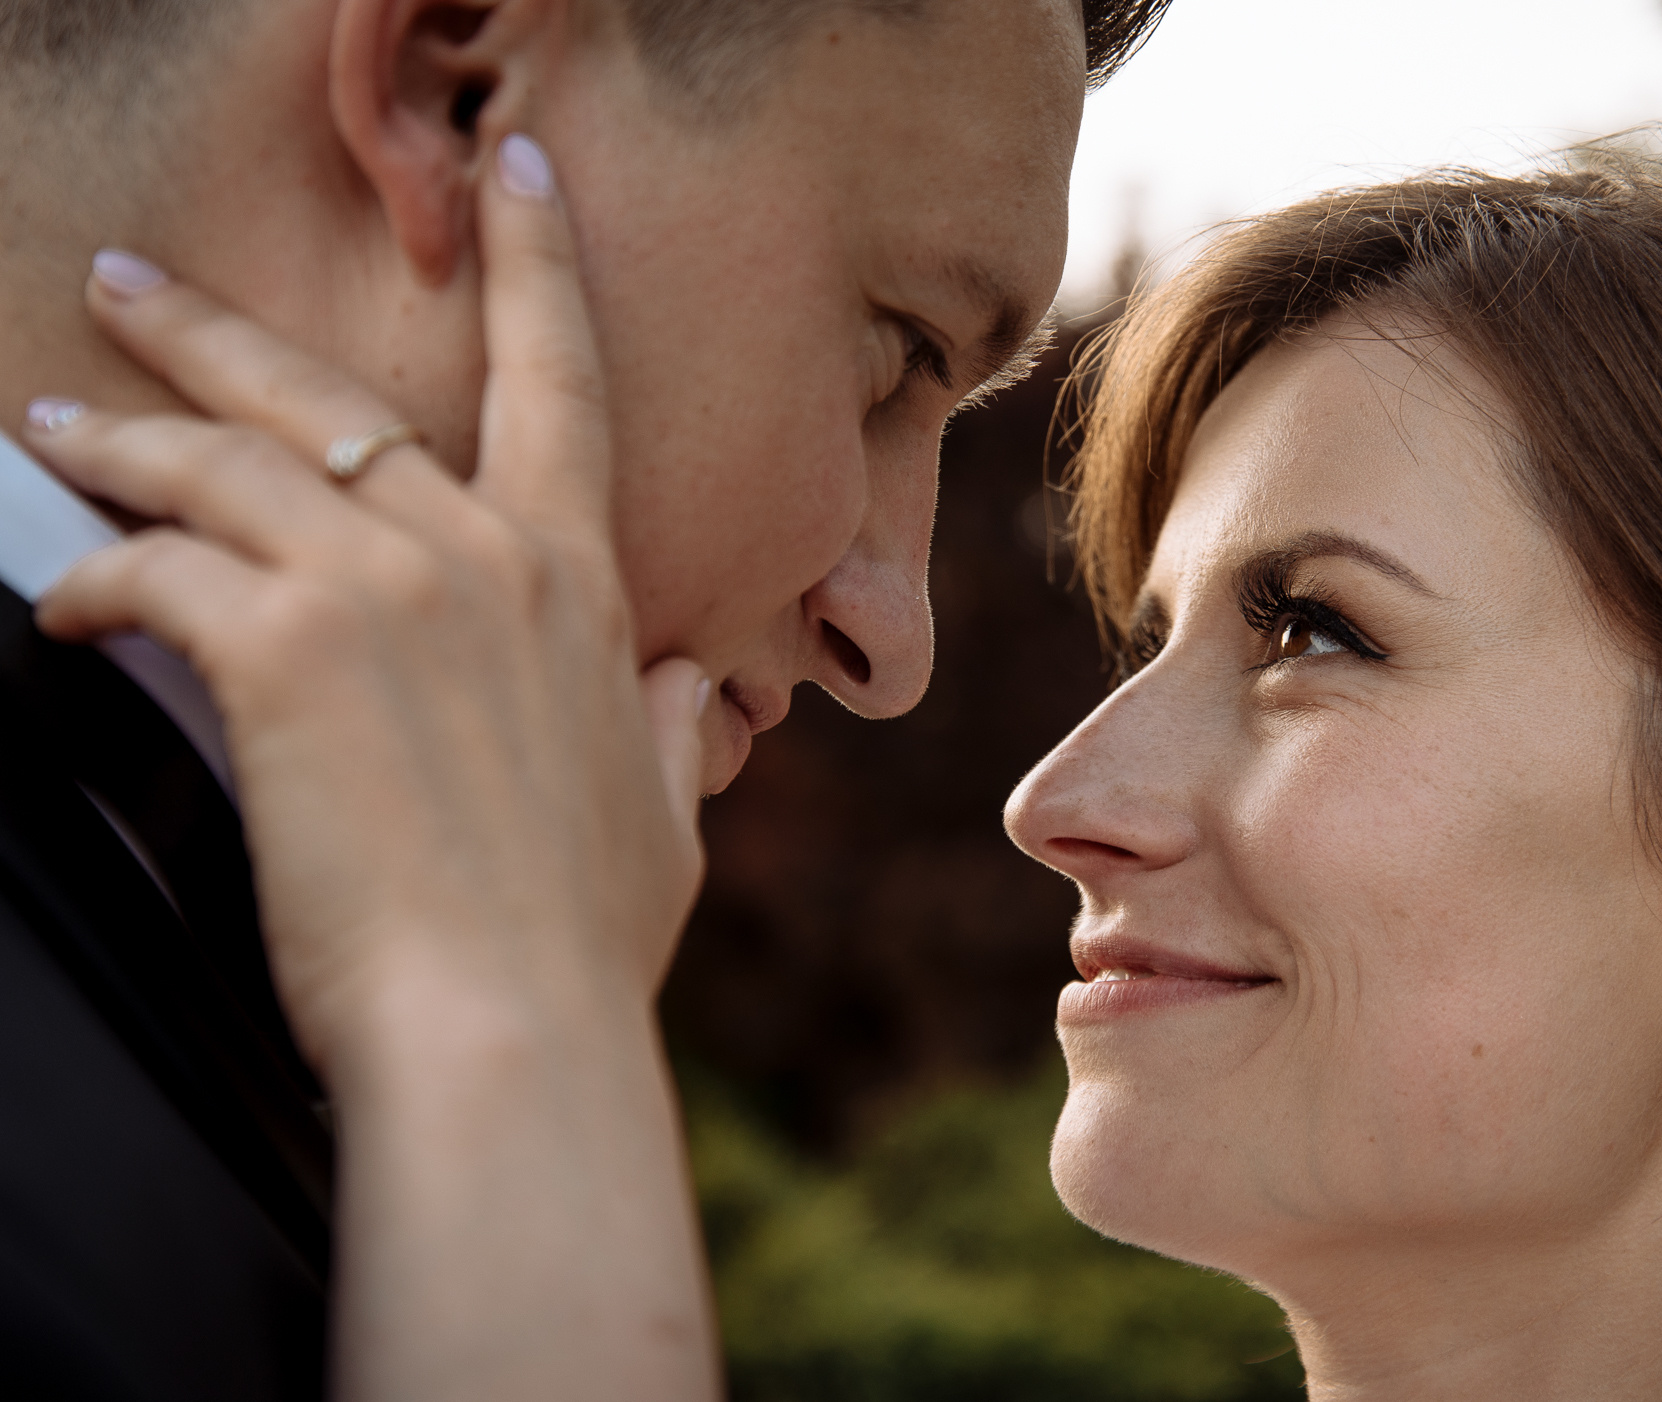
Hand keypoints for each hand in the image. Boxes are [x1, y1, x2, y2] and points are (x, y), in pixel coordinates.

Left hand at [29, 136, 705, 1075]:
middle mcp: (486, 559)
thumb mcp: (664, 825)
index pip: (562, 382)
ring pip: (224, 462)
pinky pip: (157, 569)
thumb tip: (701, 692)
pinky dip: (95, 580)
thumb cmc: (583, 945)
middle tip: (127, 286)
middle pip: (331, 398)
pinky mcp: (286, 648)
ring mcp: (388, 593)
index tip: (512, 171)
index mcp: (579, 587)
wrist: (511, 1028)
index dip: (536, 262)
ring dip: (124, 437)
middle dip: (216, 332)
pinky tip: (66, 612)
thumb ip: (675, 738)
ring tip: (54, 426)